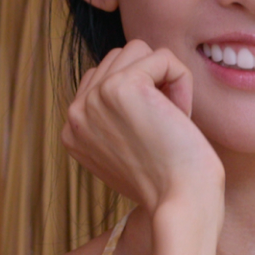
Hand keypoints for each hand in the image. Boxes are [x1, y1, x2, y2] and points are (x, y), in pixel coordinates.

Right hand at [61, 40, 223, 210]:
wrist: (182, 204)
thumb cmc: (168, 182)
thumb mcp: (127, 149)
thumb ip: (115, 117)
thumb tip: (134, 73)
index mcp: (72, 130)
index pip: (102, 78)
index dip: (139, 95)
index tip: (152, 133)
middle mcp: (76, 113)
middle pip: (119, 58)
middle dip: (151, 81)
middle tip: (166, 125)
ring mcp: (96, 98)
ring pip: (139, 50)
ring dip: (165, 79)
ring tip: (172, 118)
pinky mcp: (124, 86)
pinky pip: (164, 57)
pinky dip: (182, 82)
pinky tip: (182, 115)